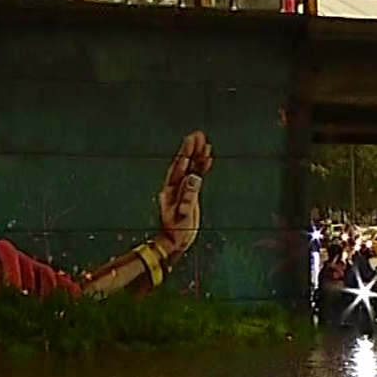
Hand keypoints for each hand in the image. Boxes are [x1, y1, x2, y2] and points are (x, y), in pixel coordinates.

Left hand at [157, 131, 213, 255]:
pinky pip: (196, 177)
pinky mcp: (190, 194)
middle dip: (190, 149)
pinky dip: (202, 167)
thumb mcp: (182, 213)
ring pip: (191, 169)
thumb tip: (194, 176)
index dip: (185, 155)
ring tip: (205, 143)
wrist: (175, 242)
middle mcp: (174, 187)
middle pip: (184, 164)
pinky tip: (207, 159)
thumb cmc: (176, 230)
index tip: (192, 143)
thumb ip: (188, 194)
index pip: (178, 168)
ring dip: (197, 156)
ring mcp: (182, 190)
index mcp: (169, 190)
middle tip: (197, 135)